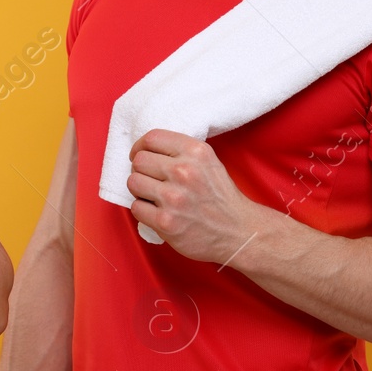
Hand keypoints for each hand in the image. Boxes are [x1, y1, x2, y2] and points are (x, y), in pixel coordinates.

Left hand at [126, 128, 259, 264]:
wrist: (238, 232)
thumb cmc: (220, 197)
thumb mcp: (209, 162)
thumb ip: (181, 152)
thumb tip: (146, 149)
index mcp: (196, 152)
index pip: (152, 138)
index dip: (140, 147)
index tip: (141, 155)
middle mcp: (184, 171)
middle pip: (139, 160)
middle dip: (142, 171)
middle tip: (152, 181)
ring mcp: (173, 198)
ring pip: (133, 182)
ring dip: (140, 190)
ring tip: (154, 197)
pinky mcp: (165, 222)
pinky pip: (136, 207)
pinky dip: (143, 211)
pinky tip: (157, 212)